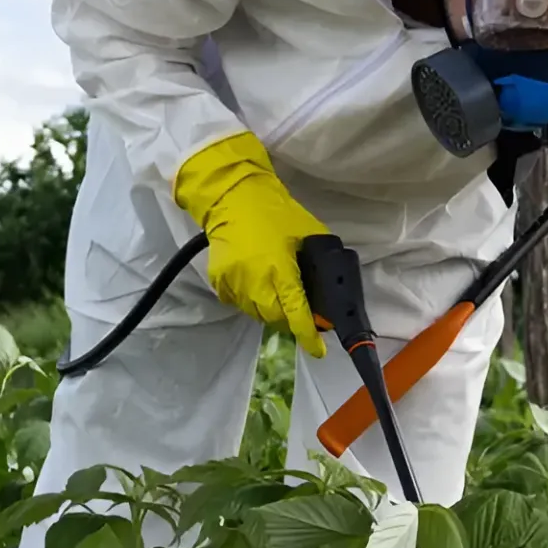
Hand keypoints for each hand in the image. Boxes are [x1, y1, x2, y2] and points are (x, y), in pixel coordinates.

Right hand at [173, 132, 330, 356]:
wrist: (233, 196)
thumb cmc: (276, 212)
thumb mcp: (307, 234)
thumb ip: (318, 263)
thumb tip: (328, 289)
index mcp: (279, 269)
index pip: (296, 312)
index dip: (308, 335)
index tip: (318, 350)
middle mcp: (254, 281)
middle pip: (275, 318)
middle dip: (289, 319)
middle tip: (298, 311)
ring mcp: (233, 282)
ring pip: (255, 313)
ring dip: (269, 310)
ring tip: (276, 294)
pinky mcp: (218, 281)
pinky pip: (238, 302)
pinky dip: (249, 300)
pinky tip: (256, 285)